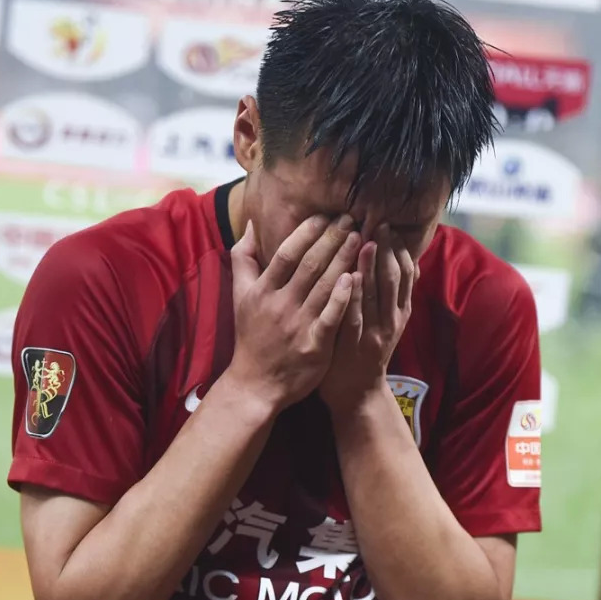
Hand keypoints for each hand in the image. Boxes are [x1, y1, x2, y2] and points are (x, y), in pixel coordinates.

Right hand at [225, 215, 360, 409]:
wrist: (256, 383)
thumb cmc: (250, 335)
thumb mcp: (239, 296)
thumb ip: (243, 258)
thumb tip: (250, 224)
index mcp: (262, 291)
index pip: (286, 253)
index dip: (306, 232)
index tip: (325, 216)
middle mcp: (280, 305)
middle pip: (309, 265)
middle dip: (332, 239)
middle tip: (350, 219)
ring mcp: (299, 326)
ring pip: (325, 286)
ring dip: (344, 259)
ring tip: (360, 239)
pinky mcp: (316, 346)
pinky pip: (332, 317)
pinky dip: (343, 297)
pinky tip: (356, 277)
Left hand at [319, 223, 416, 409]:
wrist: (357, 394)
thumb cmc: (365, 352)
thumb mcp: (387, 322)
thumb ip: (392, 295)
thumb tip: (406, 262)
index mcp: (400, 311)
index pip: (405, 274)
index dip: (399, 249)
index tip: (390, 226)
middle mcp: (392, 320)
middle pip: (393, 278)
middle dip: (387, 249)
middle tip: (379, 224)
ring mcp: (373, 332)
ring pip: (376, 294)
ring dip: (371, 266)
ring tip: (366, 240)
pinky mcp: (354, 344)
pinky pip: (354, 316)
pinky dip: (353, 295)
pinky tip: (348, 276)